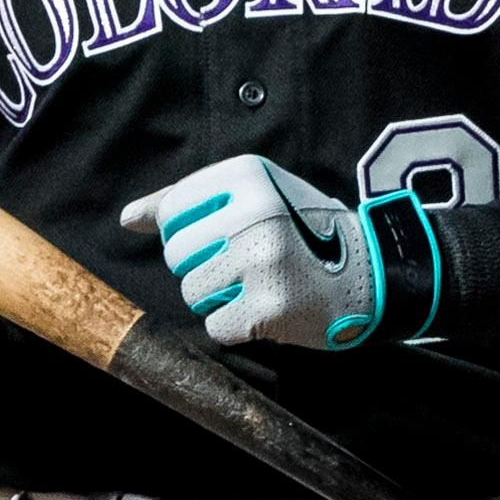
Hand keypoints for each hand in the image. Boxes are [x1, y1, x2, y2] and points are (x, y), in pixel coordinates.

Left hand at [122, 155, 381, 349]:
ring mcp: (263, 260)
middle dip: (203, 266)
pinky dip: (236, 325)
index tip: (222, 237)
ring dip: (218, 297)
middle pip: (179, 254)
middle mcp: (255, 212)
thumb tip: (128, 219)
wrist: (371, 273)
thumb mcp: (252, 195)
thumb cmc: (302, 231)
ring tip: (255, 285)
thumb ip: (186, 202)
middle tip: (244, 265)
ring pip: (192, 291)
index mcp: (248, 174)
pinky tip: (266, 309)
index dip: (188, 233)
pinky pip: (217, 325)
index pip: (173, 210)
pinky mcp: (270, 307)